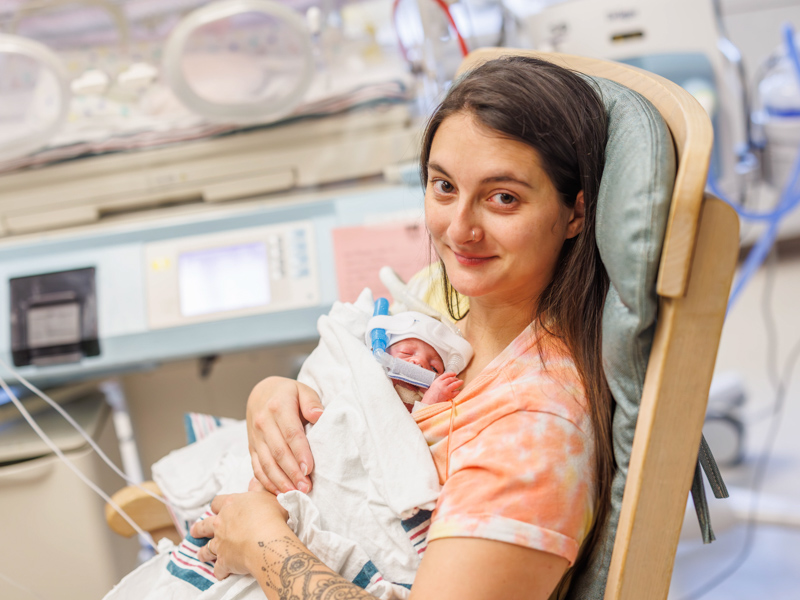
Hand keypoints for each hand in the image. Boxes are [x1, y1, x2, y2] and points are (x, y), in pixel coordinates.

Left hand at [191, 491, 290, 578]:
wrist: (267, 540)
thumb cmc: (271, 516)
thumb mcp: (268, 497)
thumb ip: (259, 490)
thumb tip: (253, 481)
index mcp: (231, 505)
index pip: (217, 502)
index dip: (217, 506)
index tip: (217, 508)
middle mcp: (221, 523)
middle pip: (204, 525)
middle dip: (199, 529)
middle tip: (195, 532)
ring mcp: (220, 543)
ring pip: (207, 549)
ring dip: (204, 553)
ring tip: (202, 555)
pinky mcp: (224, 561)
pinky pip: (218, 569)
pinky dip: (220, 572)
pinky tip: (221, 574)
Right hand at [247, 376, 323, 493]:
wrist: (260, 393)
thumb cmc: (287, 394)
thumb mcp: (302, 390)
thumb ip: (312, 402)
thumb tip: (318, 415)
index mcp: (278, 407)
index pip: (291, 433)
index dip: (300, 452)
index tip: (309, 468)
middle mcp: (263, 423)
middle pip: (278, 452)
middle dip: (292, 473)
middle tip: (306, 488)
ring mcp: (255, 437)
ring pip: (266, 463)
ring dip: (280, 481)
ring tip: (295, 493)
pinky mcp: (251, 448)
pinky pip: (257, 467)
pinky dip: (267, 482)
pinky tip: (279, 492)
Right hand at [421, 372, 461, 404]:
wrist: (428, 403)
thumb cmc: (429, 397)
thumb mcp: (432, 387)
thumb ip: (438, 384)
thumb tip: (444, 383)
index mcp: (437, 381)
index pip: (445, 375)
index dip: (451, 374)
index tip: (454, 374)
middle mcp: (442, 384)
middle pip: (451, 379)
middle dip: (455, 378)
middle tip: (457, 379)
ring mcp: (446, 389)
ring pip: (455, 384)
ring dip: (459, 382)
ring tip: (461, 382)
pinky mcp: (449, 395)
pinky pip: (456, 392)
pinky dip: (458, 391)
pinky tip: (459, 391)